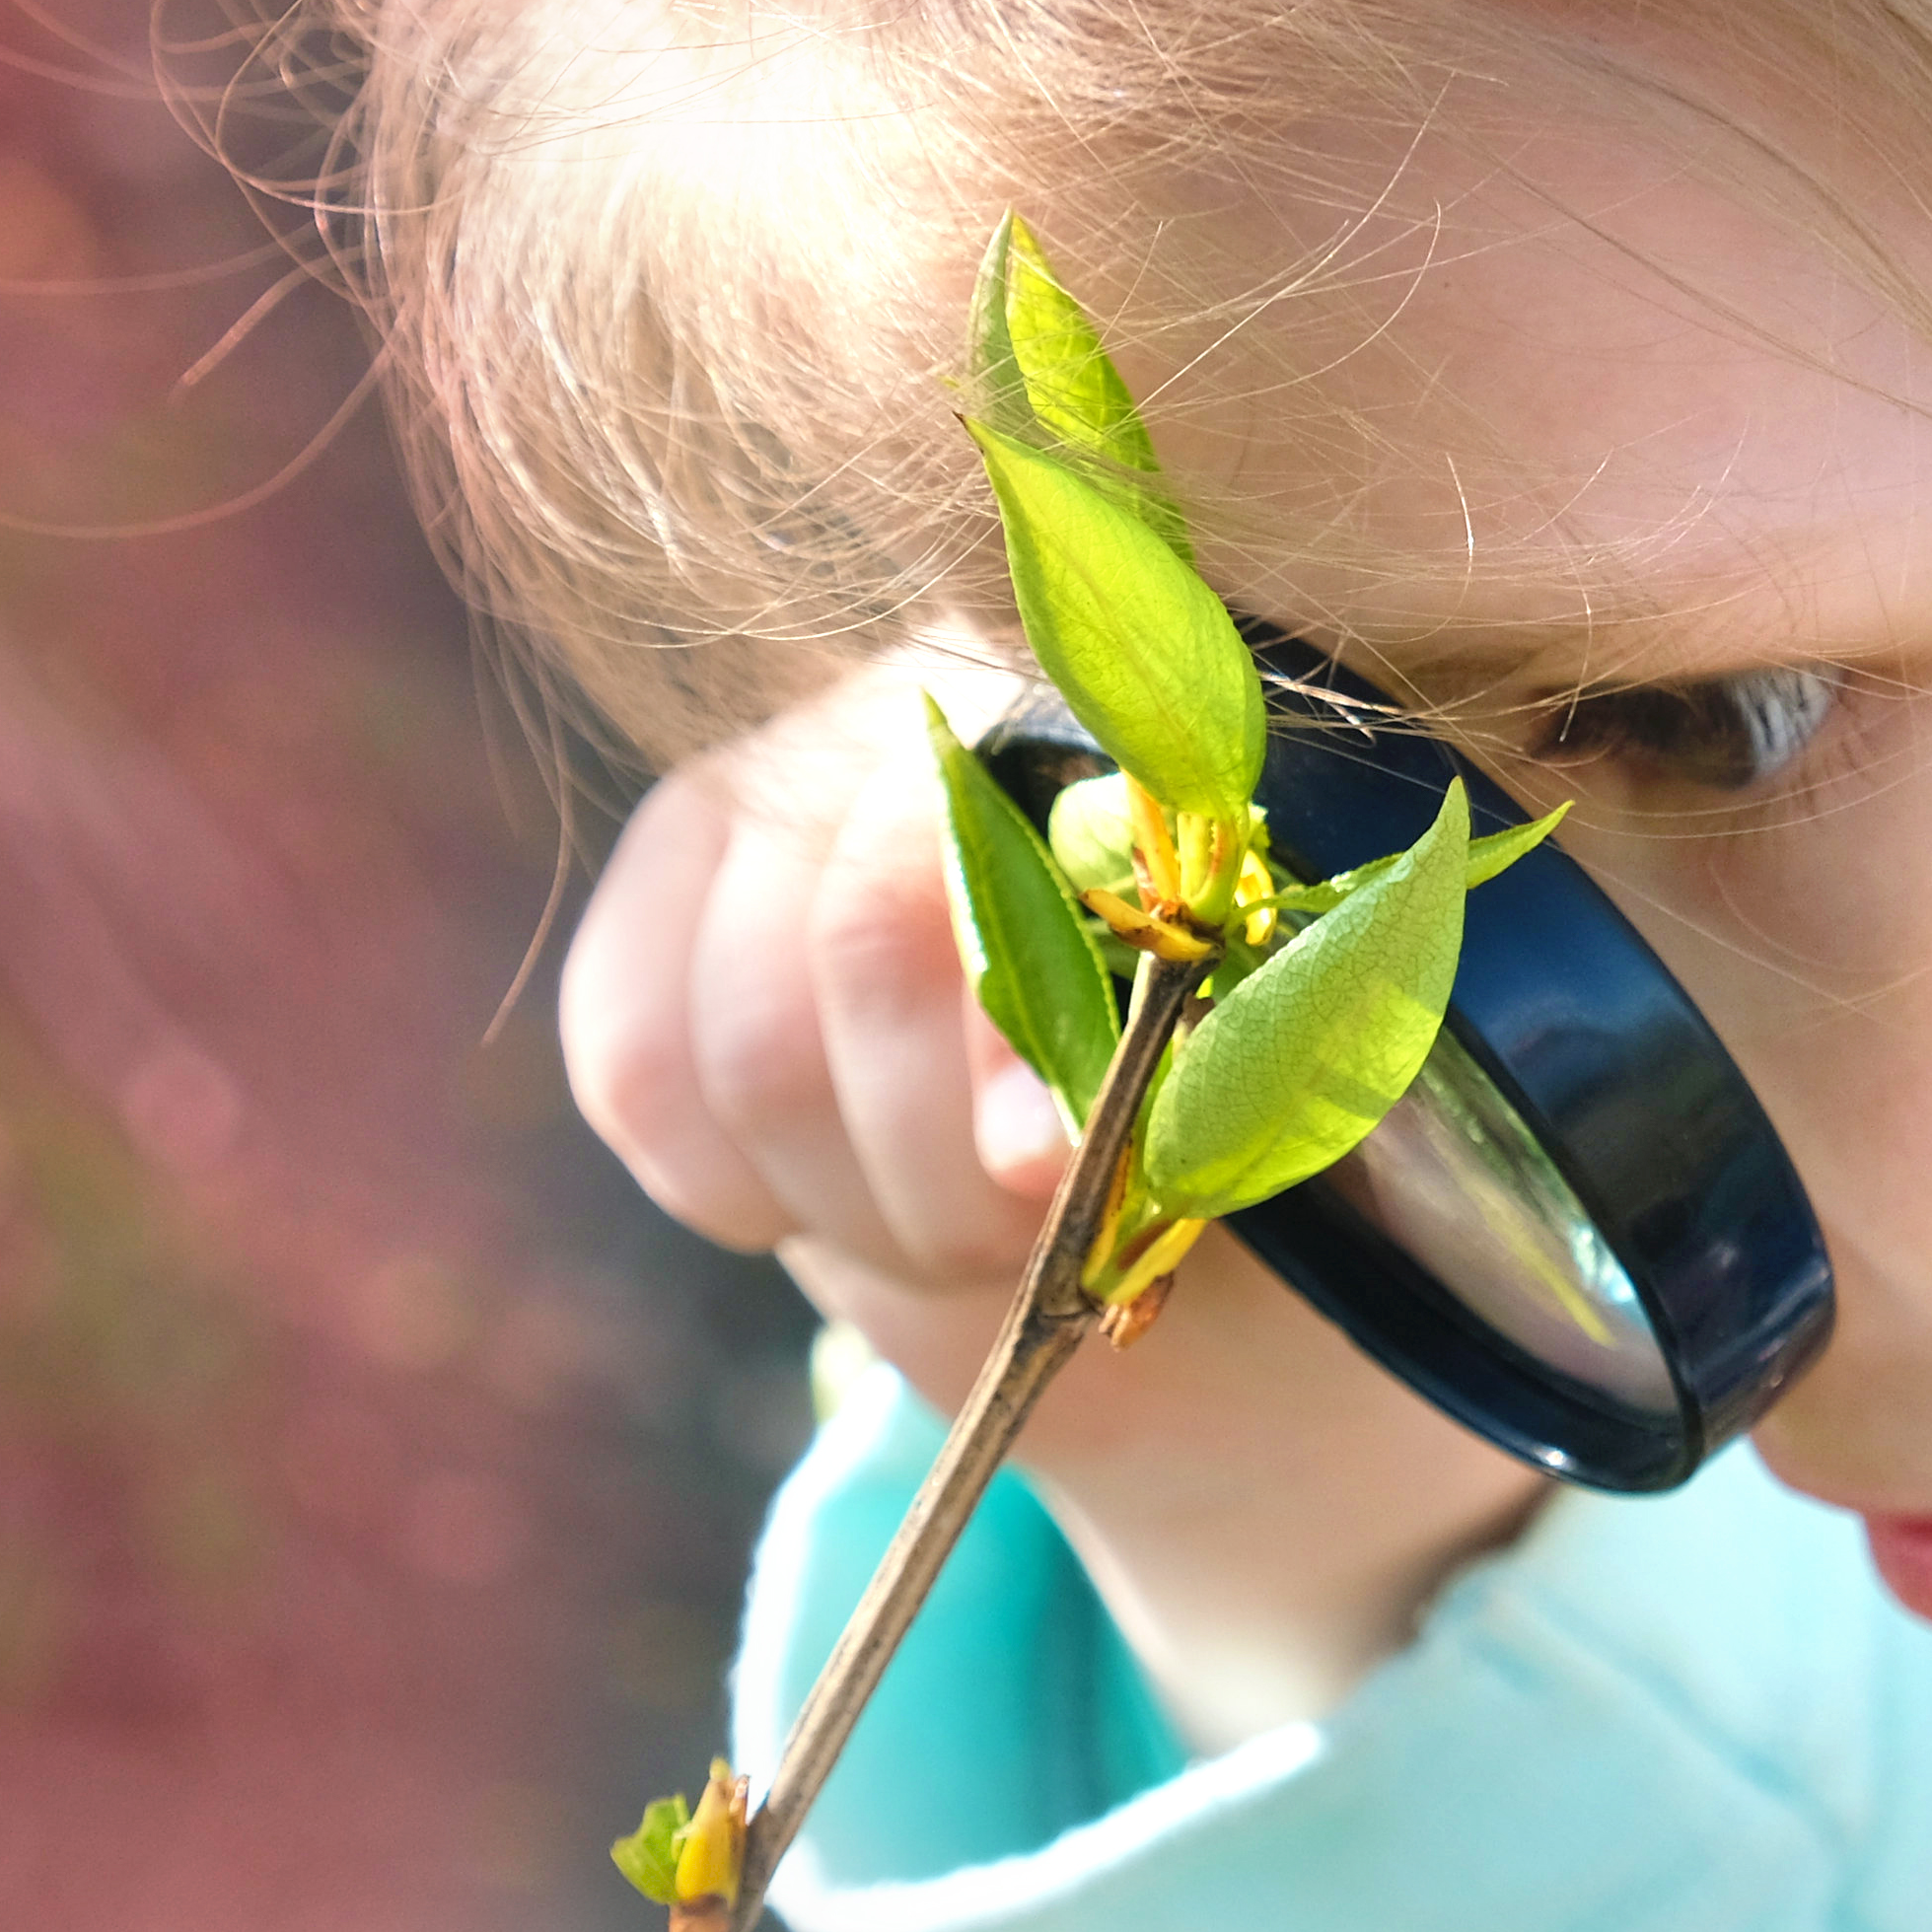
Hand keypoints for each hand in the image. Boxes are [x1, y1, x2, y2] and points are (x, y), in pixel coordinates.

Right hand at [561, 658, 1549, 1744]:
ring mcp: (779, 777)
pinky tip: (824, 1202)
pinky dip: (732, 1183)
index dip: (1021, 1024)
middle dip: (946, 1156)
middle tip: (1029, 1235)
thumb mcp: (1296, 1080)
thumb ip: (1249, 1035)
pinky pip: (635, 1059)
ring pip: (740, 1035)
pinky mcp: (667, 885)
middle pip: (860, 939)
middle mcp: (935, 693)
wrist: (1157, 1203)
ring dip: (859, 1194)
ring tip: (962, 1238)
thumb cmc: (1249, 1116)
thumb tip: (1092, 1104)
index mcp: (1125, 710)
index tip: (1059, 1176)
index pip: (1027, 832)